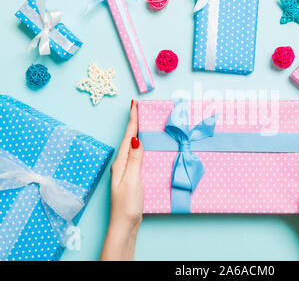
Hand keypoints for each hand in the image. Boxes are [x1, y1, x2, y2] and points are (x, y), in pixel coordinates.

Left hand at [100, 100, 143, 260]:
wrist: (125, 224)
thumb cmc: (127, 204)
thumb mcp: (132, 180)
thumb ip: (135, 159)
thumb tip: (136, 139)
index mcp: (121, 163)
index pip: (128, 137)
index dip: (133, 120)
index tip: (134, 104)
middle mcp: (122, 164)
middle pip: (130, 139)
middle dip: (134, 123)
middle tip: (138, 108)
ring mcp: (127, 171)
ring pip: (133, 147)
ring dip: (137, 133)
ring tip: (142, 121)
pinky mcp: (132, 177)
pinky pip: (137, 156)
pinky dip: (141, 146)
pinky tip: (145, 146)